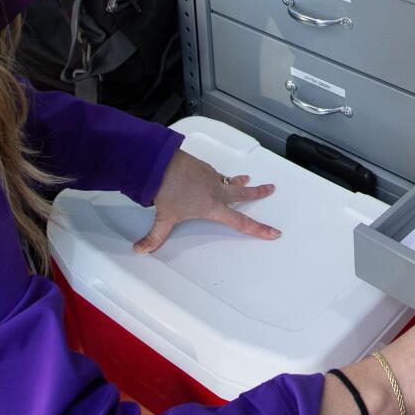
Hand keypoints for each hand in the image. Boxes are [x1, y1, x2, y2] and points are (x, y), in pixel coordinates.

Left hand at [133, 150, 278, 252]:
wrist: (162, 164)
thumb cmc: (167, 190)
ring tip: (247, 179)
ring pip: (230, 181)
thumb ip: (154, 237)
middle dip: (258, 192)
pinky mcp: (204, 167)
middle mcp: (217, 192)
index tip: (273, 232)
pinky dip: (221, 177)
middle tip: (270, 188)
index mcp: (213, 207)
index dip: (259, 230)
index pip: (240, 223)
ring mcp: (211, 177)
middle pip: (244, 194)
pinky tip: (215, 177)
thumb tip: (141, 250)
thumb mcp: (163, 218)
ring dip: (239, 182)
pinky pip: (217, 174)